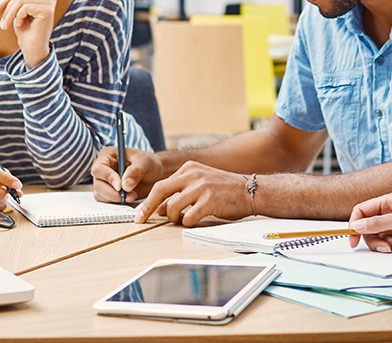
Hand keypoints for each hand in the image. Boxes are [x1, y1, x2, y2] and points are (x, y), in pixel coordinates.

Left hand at [0, 0, 57, 67]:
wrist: (32, 48)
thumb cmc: (25, 32)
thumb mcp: (19, 12)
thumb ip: (18, 0)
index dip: (5, 1)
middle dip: (7, 9)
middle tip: (2, 24)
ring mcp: (49, 2)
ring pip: (21, 1)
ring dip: (10, 14)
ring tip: (6, 25)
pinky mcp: (47, 10)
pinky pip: (25, 7)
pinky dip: (18, 16)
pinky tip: (20, 25)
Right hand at [90, 147, 164, 202]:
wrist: (156, 174)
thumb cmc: (149, 163)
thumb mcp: (146, 162)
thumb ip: (136, 171)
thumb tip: (125, 185)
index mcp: (108, 155)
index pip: (99, 169)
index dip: (108, 178)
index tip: (120, 186)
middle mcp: (103, 169)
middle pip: (98, 184)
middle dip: (113, 193)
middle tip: (129, 196)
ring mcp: (104, 182)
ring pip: (100, 195)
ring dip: (116, 199)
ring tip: (133, 196)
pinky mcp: (109, 193)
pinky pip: (107, 202)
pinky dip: (118, 203)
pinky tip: (130, 199)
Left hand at [133, 161, 250, 225]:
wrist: (251, 190)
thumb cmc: (225, 190)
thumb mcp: (200, 184)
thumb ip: (180, 192)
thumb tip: (158, 208)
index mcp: (189, 168)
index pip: (161, 184)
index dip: (148, 200)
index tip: (140, 212)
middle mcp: (193, 175)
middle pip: (160, 191)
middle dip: (147, 207)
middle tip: (140, 219)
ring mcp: (201, 187)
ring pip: (172, 207)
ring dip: (173, 218)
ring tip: (180, 219)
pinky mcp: (209, 201)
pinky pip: (188, 218)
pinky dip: (187, 223)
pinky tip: (194, 221)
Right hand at [348, 191, 391, 251]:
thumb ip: (377, 223)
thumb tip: (356, 226)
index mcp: (389, 202)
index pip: (361, 211)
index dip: (354, 225)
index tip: (353, 241)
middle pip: (370, 228)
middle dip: (376, 240)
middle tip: (387, 248)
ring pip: (382, 238)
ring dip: (390, 245)